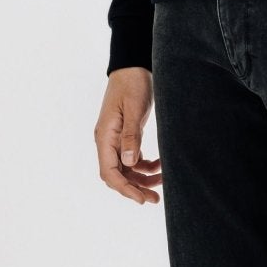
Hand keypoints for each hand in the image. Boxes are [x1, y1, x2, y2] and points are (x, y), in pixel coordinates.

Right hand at [96, 67, 162, 204]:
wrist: (133, 67)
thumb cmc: (133, 85)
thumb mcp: (134, 110)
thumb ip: (131, 136)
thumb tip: (128, 163)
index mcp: (105, 136)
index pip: (109, 172)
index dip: (125, 189)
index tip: (142, 199)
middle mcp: (107, 141)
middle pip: (117, 175)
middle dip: (135, 188)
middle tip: (155, 199)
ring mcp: (115, 139)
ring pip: (126, 169)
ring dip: (142, 179)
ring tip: (162, 182)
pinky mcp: (126, 135)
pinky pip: (132, 159)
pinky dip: (145, 166)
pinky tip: (159, 166)